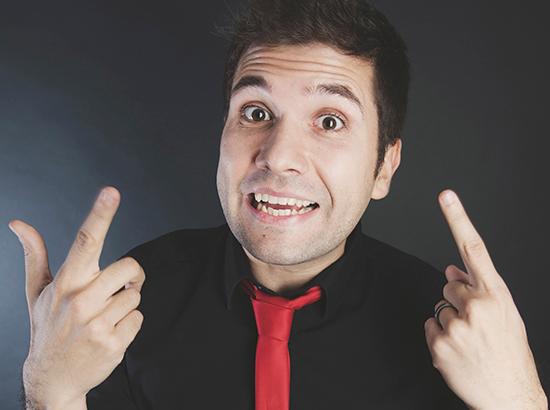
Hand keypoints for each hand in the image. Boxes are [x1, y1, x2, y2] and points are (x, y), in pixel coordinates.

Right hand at [10, 186, 145, 407]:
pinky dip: (129, 324)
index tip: (111, 192)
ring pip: (135, 295)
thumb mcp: (38, 292)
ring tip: (103, 317)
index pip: (85, 241)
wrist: (52, 379)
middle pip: (129, 267)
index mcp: (65, 283)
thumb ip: (36, 255)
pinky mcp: (113, 343)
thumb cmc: (47, 328)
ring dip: (126, 303)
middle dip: (130, 275)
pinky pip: (139, 318)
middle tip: (117, 287)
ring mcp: (97, 324)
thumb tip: (19, 224)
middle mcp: (80, 301)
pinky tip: (108, 333)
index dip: (100, 214)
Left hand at [424, 189, 547, 409]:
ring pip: (438, 306)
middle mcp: (477, 306)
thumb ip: (480, 288)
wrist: (511, 397)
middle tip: (477, 325)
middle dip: (459, 299)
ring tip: (471, 341)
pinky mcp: (440, 344)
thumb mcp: (506, 316)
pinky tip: (459, 351)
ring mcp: (457, 326)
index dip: (458, 219)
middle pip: (449, 284)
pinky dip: (440, 336)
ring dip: (450, 320)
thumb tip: (451, 267)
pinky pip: (430, 325)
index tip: (445, 196)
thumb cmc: (509, 352)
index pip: (474, 249)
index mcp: (497, 295)